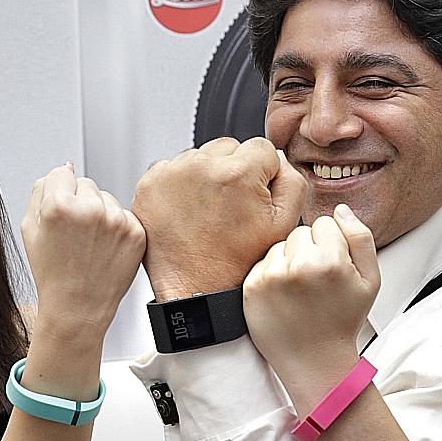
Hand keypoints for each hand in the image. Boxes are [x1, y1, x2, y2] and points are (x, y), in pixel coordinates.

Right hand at [22, 164, 145, 332]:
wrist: (78, 307)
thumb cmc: (52, 273)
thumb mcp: (29, 229)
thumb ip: (41, 191)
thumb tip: (64, 168)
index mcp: (60, 205)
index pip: (62, 173)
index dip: (58, 193)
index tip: (60, 214)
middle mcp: (91, 209)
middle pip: (86, 183)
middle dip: (79, 202)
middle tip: (74, 234)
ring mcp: (117, 221)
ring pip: (107, 198)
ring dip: (100, 213)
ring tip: (90, 244)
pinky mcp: (136, 233)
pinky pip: (124, 215)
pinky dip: (117, 228)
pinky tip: (105, 249)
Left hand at [131, 136, 306, 300]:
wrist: (195, 292)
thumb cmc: (236, 265)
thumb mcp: (284, 225)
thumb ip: (292, 181)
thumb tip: (278, 159)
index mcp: (238, 172)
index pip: (262, 148)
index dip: (263, 175)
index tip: (252, 198)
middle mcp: (201, 166)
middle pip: (229, 148)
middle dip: (233, 171)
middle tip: (230, 208)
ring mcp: (171, 173)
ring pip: (200, 156)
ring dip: (206, 175)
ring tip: (208, 212)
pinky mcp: (150, 184)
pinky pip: (172, 168)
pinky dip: (180, 184)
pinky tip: (189, 211)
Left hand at [244, 205, 379, 406]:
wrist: (315, 362)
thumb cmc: (343, 322)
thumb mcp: (370, 281)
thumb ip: (361, 238)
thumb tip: (341, 209)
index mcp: (330, 261)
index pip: (326, 222)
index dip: (331, 244)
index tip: (332, 267)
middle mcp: (298, 266)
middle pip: (300, 231)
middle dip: (309, 250)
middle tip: (315, 281)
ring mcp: (271, 276)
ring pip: (279, 245)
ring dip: (288, 260)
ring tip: (299, 290)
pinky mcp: (252, 287)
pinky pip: (263, 262)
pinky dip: (271, 274)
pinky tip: (283, 296)